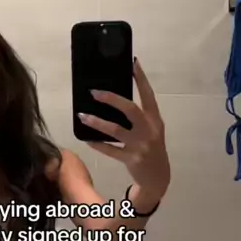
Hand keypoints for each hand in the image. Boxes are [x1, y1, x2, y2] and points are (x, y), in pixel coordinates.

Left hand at [78, 59, 169, 199]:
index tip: (132, 63)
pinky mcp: (131, 159)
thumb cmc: (151, 147)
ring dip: (97, 122)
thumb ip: (139, 115)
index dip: (141, 79)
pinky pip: (110, 150)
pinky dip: (98, 144)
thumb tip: (114, 98)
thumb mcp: (151, 129)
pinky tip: (87, 139)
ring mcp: (141, 145)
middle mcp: (150, 130)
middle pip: (130, 109)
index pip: (148, 95)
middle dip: (112, 99)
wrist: (158, 178)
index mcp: (155, 119)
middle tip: (94, 92)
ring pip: (116, 130)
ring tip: (82, 115)